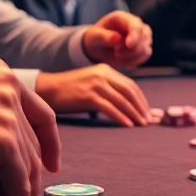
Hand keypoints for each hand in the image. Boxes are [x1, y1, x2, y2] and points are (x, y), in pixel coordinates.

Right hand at [36, 64, 150, 127]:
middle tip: (148, 120)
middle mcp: (103, 75)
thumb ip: (109, 89)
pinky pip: (110, 108)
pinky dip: (121, 117)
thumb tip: (127, 106)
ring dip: (134, 114)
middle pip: (129, 92)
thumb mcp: (92, 83)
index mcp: (106, 70)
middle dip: (141, 107)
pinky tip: (127, 125)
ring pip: (122, 100)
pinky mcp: (88, 96)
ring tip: (141, 124)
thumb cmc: (69, 90)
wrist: (46, 89)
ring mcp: (95, 85)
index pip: (130, 85)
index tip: (147, 111)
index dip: (142, 99)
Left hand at [83, 11, 152, 67]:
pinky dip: (135, 61)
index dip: (135, 34)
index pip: (135, 24)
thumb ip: (104, 36)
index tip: (129, 45)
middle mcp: (134, 24)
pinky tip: (124, 61)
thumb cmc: (95, 39)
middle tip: (116, 53)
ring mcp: (141, 35)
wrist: (97, 48)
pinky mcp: (143, 46)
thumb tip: (117, 38)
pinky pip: (146, 55)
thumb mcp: (94, 37)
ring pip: (146, 47)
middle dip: (132, 49)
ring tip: (118, 56)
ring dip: (132, 56)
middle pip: (144, 36)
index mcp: (122, 18)